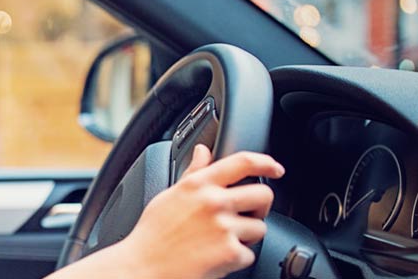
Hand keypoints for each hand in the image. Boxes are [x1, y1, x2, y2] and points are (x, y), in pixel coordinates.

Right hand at [117, 145, 284, 278]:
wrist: (143, 267)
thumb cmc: (152, 234)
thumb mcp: (169, 196)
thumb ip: (193, 173)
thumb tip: (202, 151)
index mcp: (198, 185)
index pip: (242, 163)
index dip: (265, 163)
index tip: (275, 168)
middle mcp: (213, 202)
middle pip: (263, 195)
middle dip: (259, 208)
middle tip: (244, 216)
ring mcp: (224, 227)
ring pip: (260, 228)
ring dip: (247, 237)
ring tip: (221, 242)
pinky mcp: (230, 252)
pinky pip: (249, 254)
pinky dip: (236, 260)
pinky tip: (215, 258)